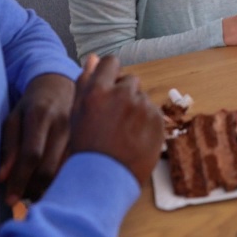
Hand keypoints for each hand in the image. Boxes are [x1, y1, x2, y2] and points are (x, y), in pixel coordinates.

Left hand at [0, 73, 73, 205]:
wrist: (62, 86)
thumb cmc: (31, 106)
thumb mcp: (14, 118)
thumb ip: (9, 146)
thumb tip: (2, 178)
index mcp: (41, 116)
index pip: (31, 155)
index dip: (19, 180)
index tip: (10, 200)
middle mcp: (64, 125)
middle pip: (49, 168)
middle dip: (32, 189)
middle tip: (20, 197)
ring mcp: (79, 134)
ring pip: (63, 172)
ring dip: (46, 188)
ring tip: (32, 192)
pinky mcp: (88, 141)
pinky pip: (73, 169)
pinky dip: (60, 181)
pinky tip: (49, 183)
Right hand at [67, 55, 162, 183]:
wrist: (103, 180)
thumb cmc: (85, 146)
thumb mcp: (78, 113)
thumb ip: (86, 81)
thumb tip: (93, 56)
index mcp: (98, 91)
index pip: (111, 62)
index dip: (110, 74)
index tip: (108, 88)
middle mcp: (123, 94)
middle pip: (129, 81)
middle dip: (123, 94)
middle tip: (114, 118)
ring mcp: (143, 108)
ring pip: (142, 99)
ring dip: (135, 109)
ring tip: (123, 133)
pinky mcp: (158, 121)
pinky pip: (153, 113)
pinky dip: (146, 123)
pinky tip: (134, 139)